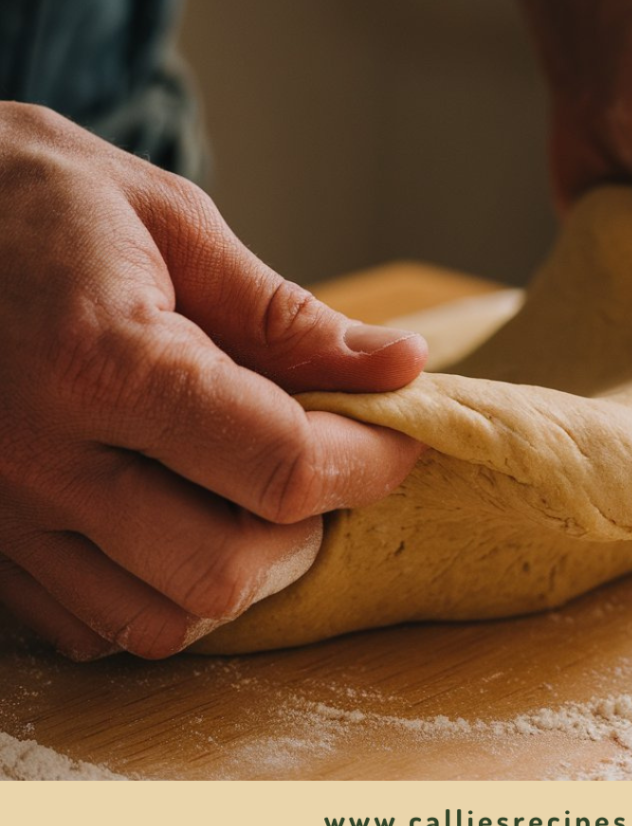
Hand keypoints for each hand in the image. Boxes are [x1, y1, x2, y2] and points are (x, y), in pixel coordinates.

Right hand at [0, 103, 426, 659]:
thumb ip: (287, 315)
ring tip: (246, 497)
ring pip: (160, 620)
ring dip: (237, 572)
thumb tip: (401, 365)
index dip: (368, 461)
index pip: (281, 464)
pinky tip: (169, 525)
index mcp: (102, 362)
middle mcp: (39, 458)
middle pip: (228, 568)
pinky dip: (156, 592)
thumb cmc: (30, 200)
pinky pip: (89, 625)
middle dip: (305, 530)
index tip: (397, 438)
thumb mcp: (170, 224)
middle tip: (319, 467)